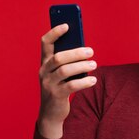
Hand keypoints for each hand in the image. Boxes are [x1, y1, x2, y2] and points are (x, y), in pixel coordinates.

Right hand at [38, 23, 96, 138]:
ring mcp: (48, 84)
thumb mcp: (60, 73)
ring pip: (64, 70)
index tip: (67, 25)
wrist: (51, 113)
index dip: (54, 32)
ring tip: (94, 64)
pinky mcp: (56, 95)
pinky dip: (84, 82)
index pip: (45, 43)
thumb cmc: (59, 88)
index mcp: (44, 63)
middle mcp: (43, 71)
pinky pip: (71, 86)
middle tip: (91, 51)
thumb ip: (67, 62)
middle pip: (58, 57)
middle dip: (76, 52)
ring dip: (82, 66)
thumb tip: (84, 50)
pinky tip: (93, 80)